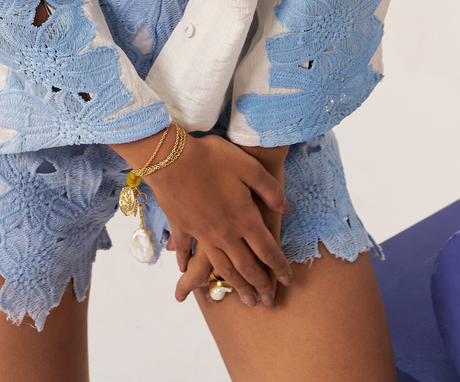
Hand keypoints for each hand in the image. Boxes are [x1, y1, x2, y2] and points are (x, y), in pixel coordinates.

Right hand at [117, 131, 290, 307]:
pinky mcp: (182, 225)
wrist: (171, 157)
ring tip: (244, 298)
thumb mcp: (249, 167)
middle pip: (246, 266)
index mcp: (244, 219)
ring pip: (222, 266)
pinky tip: (185, 269)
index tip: (288, 281)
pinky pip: (186, 250)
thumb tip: (284, 208)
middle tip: (267, 301)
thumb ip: (270, 190)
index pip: (267, 250)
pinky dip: (186, 262)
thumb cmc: (212, 158)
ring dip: (235, 284)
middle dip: (259, 285)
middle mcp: (225, 233)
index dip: (279, 266)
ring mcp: (202, 232)